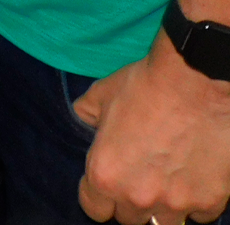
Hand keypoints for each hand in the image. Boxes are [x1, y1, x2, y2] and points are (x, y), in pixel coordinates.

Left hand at [74, 31, 229, 223]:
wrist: (195, 83)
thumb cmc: (144, 86)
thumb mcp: (100, 94)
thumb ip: (86, 115)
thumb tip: (84, 121)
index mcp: (104, 174)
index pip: (93, 209)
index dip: (96, 195)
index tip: (104, 183)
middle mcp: (137, 197)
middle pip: (128, 218)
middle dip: (128, 199)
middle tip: (136, 173)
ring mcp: (176, 203)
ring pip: (163, 223)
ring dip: (161, 206)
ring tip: (164, 179)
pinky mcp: (209, 202)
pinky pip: (197, 214)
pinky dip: (194, 200)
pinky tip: (191, 174)